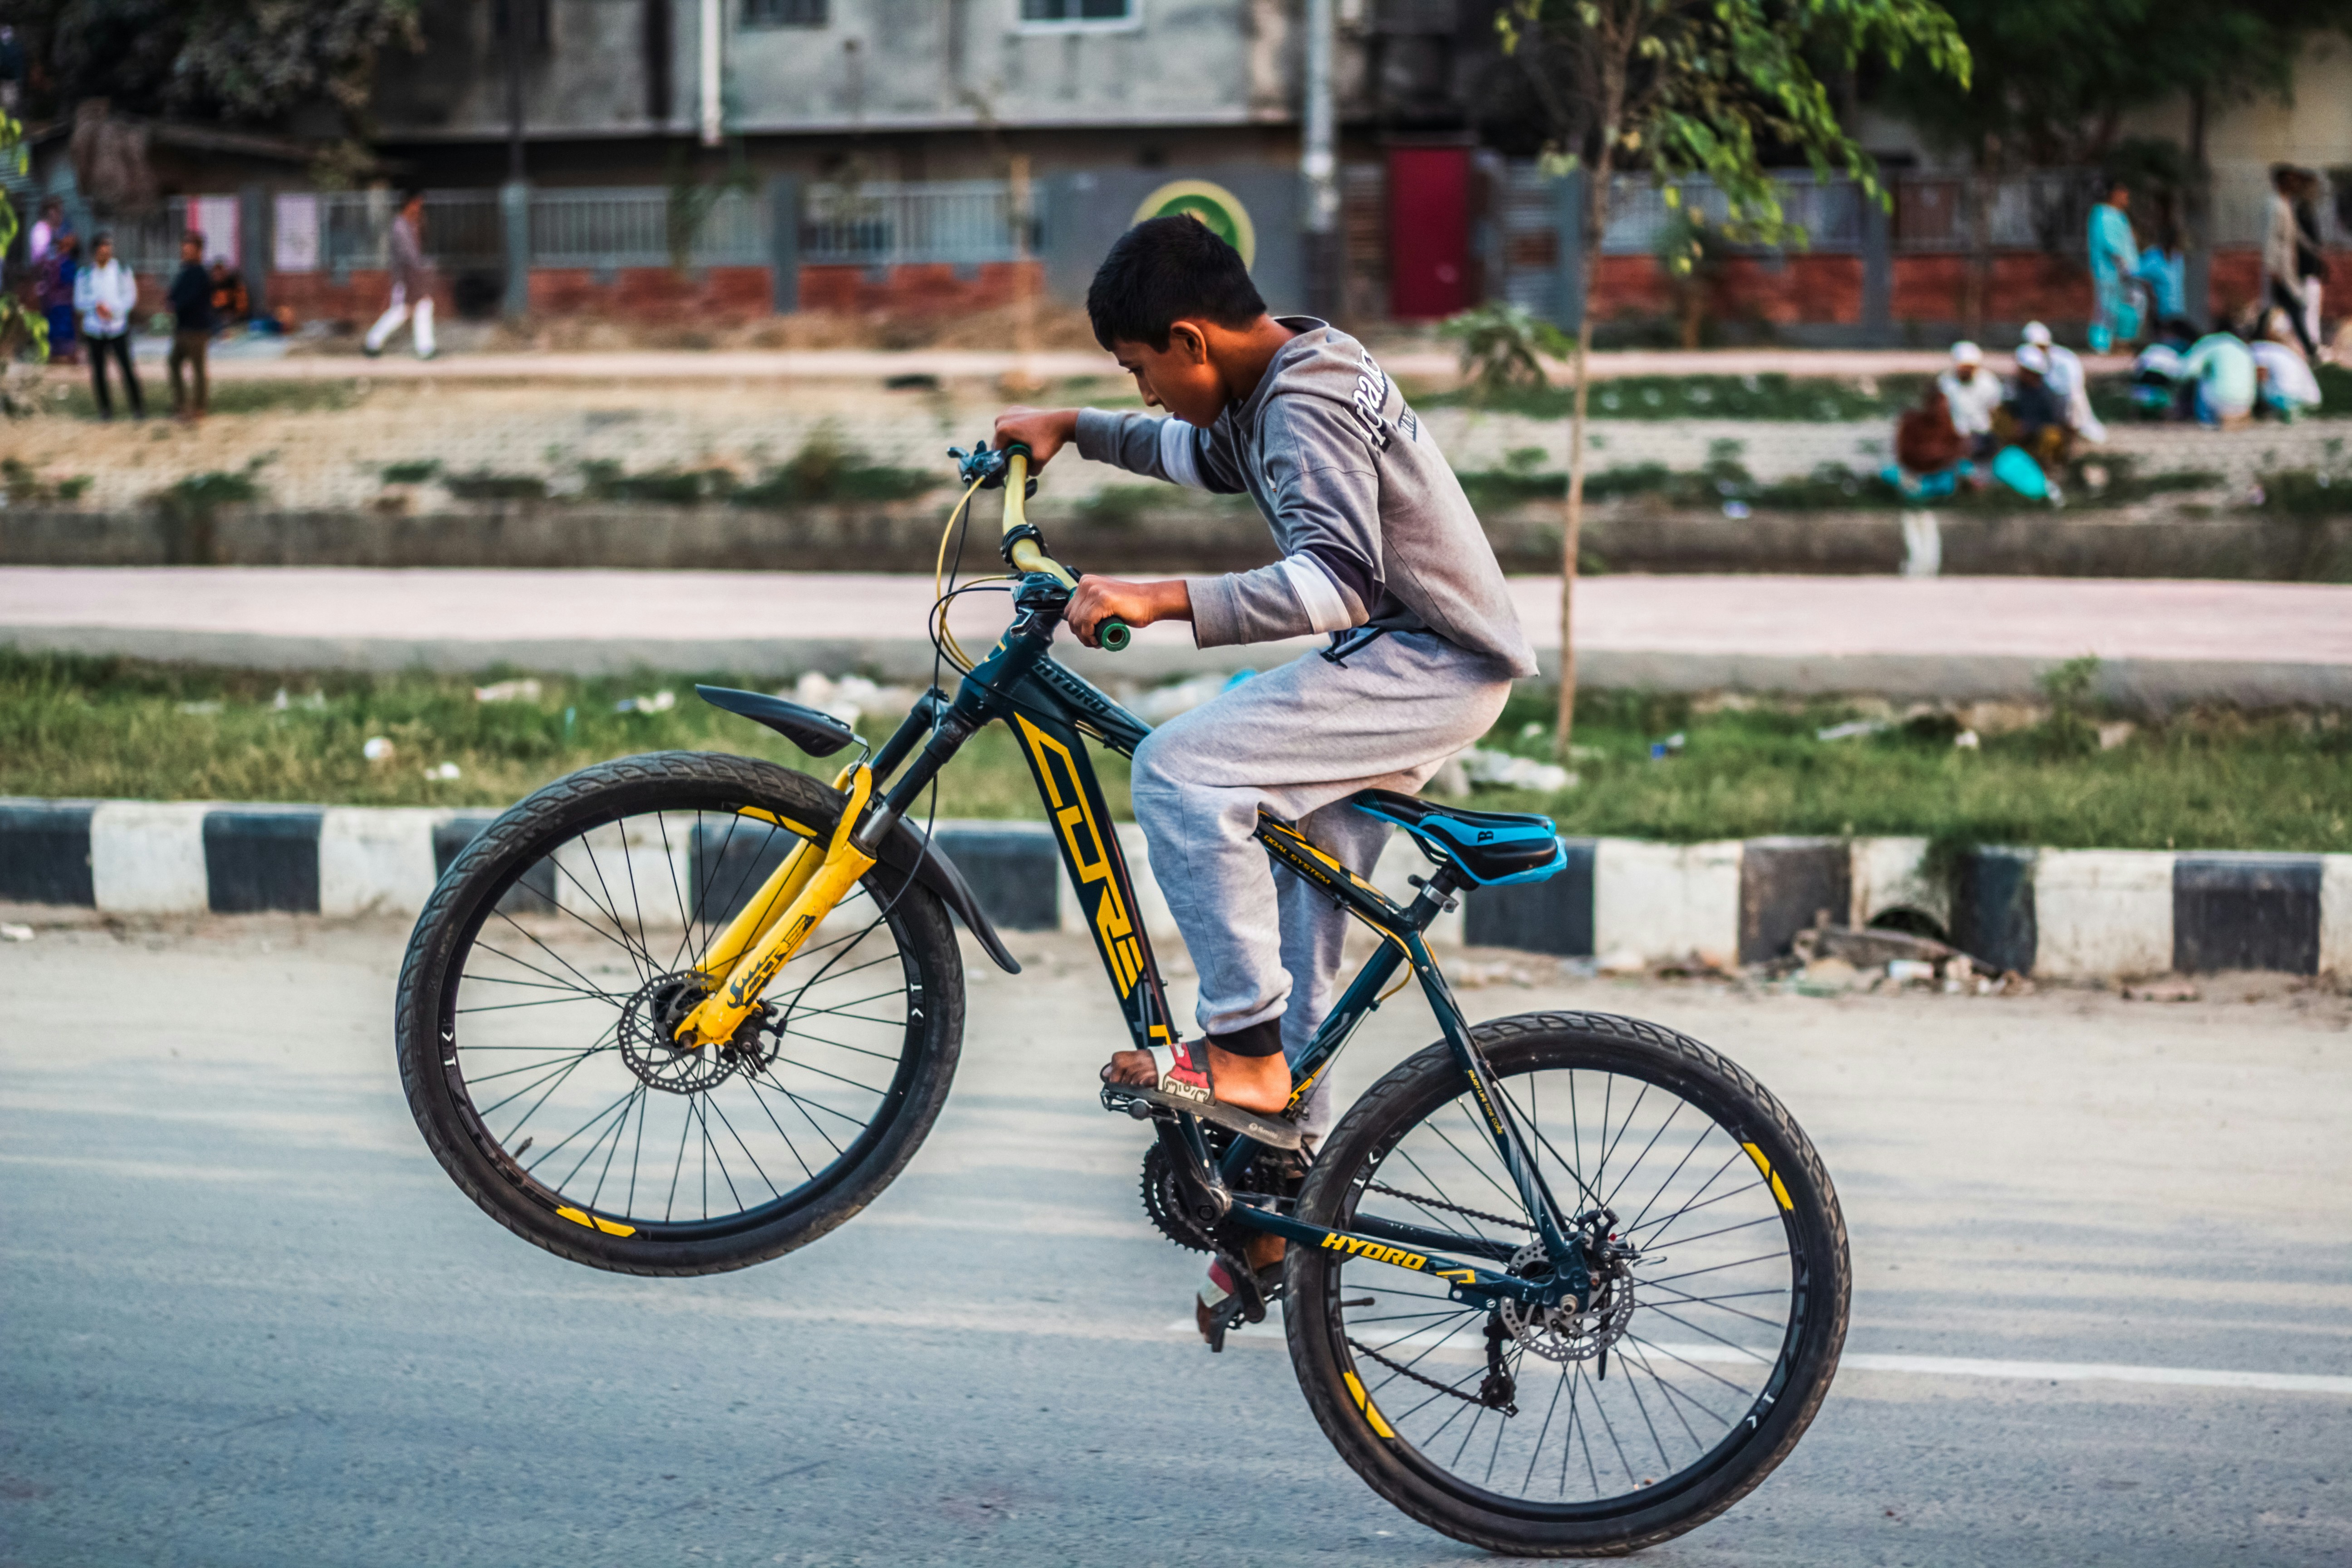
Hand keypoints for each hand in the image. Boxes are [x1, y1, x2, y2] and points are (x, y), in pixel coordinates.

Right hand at [992, 407, 1078, 468]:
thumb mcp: (1040, 459)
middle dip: (1008, 451)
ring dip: (1011, 442)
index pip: (998, 452)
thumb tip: (1026, 474)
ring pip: (1005, 434)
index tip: (1016, 466)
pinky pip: (1011, 425)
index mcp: (1003, 429)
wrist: (1063, 421)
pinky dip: (1016, 433)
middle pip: (1000, 442)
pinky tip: (1028, 438)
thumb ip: (1031, 470)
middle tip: (1022, 458)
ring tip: (1025, 448)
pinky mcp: (1016, 409)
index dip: (1005, 461)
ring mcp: (1009, 411)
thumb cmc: (1051, 438)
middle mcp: (1002, 418)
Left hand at [1067, 576, 1188, 648]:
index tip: (1088, 636)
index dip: (1077, 627)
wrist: (1150, 602)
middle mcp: (1087, 583)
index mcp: (1085, 582)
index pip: (1069, 610)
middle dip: (1080, 634)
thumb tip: (1077, 622)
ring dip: (1085, 637)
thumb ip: (1091, 605)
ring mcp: (1094, 590)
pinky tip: (1097, 639)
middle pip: (1071, 617)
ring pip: (1077, 622)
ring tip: (1097, 641)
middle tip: (1094, 641)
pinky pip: (1086, 622)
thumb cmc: (1131, 605)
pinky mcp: (1102, 599)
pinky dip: (1089, 635)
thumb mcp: (1104, 602)